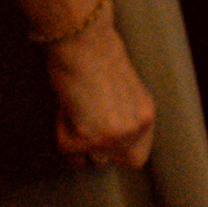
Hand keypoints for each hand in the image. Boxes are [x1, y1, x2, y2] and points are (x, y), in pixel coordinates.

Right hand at [43, 7, 157, 170]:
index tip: (107, 142)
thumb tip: (112, 141)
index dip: (120, 152)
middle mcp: (133, 131)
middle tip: (88, 126)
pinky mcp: (81, 139)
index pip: (138, 157)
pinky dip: (61, 132)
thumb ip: (125, 117)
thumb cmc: (99, 58)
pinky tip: (67, 107)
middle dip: (100, 150)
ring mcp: (108, 138)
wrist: (83, 44)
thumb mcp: (126, 92)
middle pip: (116, 162)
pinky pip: (67, 152)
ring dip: (79, 141)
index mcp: (146, 117)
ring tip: (78, 110)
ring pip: (89, 159)